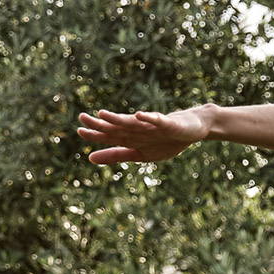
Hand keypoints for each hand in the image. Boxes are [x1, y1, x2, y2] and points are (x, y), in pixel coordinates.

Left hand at [77, 106, 209, 164]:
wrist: (194, 129)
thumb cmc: (165, 141)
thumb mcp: (139, 153)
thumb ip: (116, 155)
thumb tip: (89, 158)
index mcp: (131, 137)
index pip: (110, 136)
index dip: (95, 134)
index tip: (79, 130)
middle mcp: (139, 129)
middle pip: (117, 127)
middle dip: (100, 123)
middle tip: (82, 116)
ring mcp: (153, 125)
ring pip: (134, 123)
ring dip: (119, 119)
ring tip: (104, 114)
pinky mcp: (169, 123)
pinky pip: (158, 120)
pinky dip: (149, 118)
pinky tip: (140, 115)